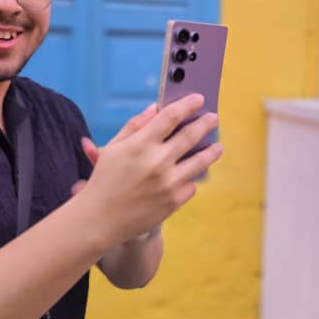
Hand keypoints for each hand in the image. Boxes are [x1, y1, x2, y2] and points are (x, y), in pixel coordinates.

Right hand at [73, 94, 222, 245]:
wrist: (100, 220)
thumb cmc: (105, 180)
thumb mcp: (113, 149)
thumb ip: (135, 126)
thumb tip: (155, 108)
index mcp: (140, 145)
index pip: (170, 116)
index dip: (187, 104)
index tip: (198, 98)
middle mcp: (157, 162)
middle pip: (190, 135)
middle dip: (205, 123)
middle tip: (213, 118)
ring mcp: (167, 183)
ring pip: (200, 162)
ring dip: (212, 152)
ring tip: (218, 147)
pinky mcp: (173, 202)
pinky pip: (190, 185)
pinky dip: (189, 179)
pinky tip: (189, 176)